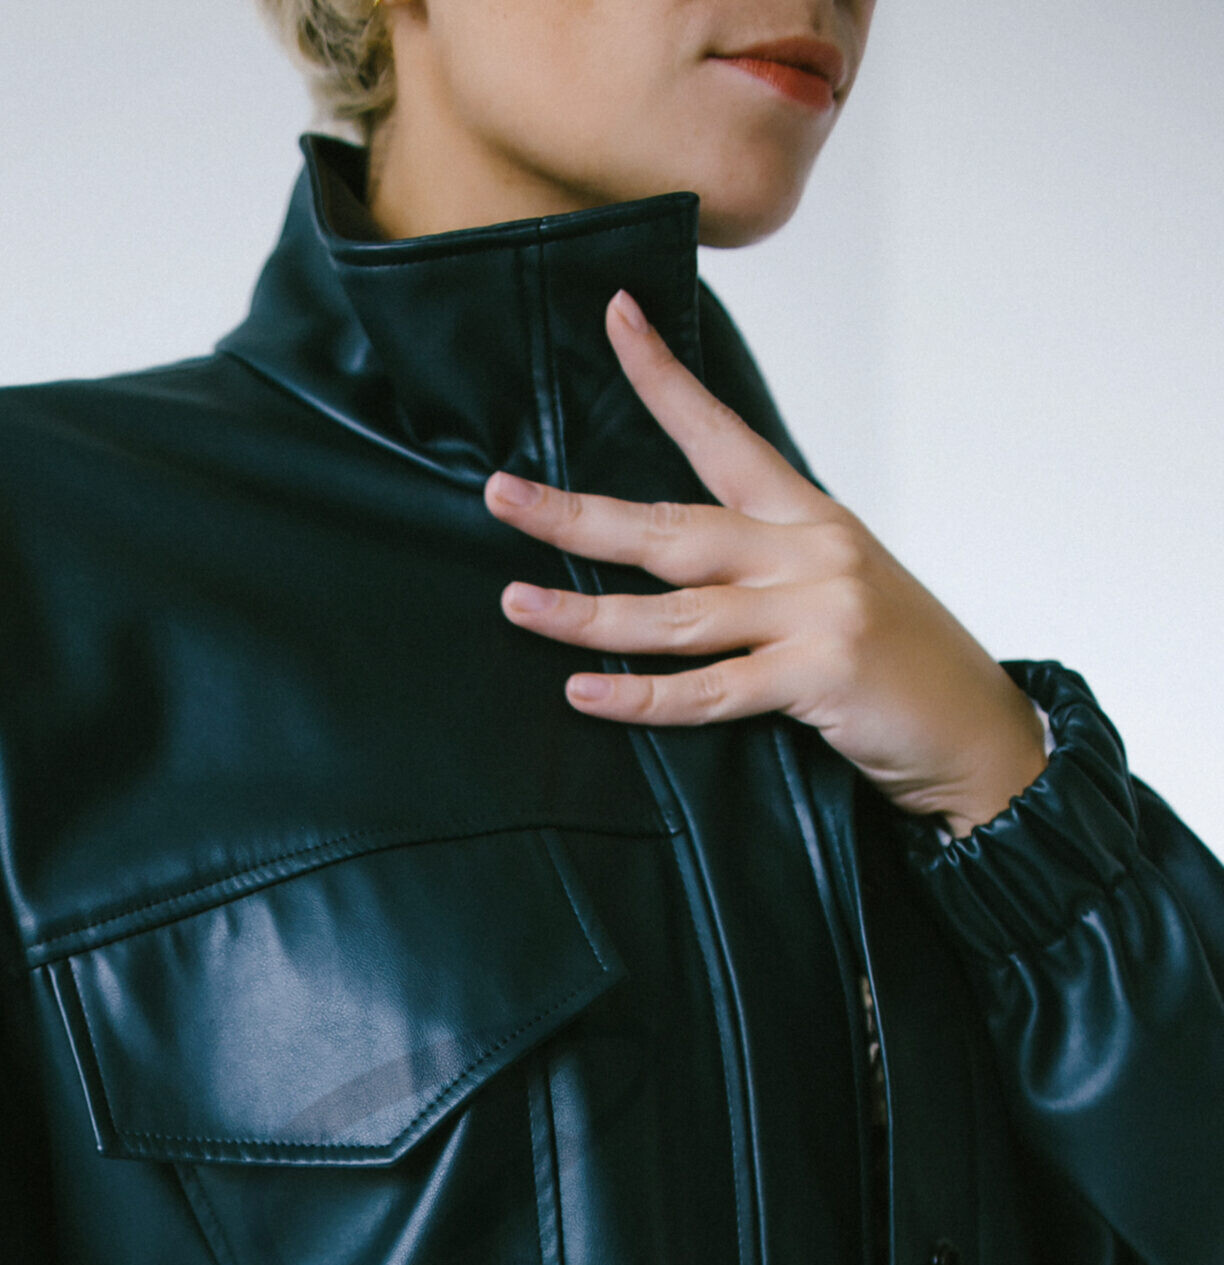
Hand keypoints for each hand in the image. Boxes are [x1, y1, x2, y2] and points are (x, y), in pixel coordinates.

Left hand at [483, 289, 1047, 841]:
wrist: (977, 737)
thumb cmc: (894, 672)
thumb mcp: (832, 596)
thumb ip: (759, 577)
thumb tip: (664, 571)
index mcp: (808, 518)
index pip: (722, 435)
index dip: (665, 377)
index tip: (615, 316)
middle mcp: (809, 551)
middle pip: (671, 527)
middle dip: (578, 514)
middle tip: (500, 496)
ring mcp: (817, 611)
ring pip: (676, 613)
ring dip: (586, 614)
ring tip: (517, 607)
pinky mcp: (821, 677)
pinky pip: (709, 691)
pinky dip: (642, 697)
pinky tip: (584, 695)